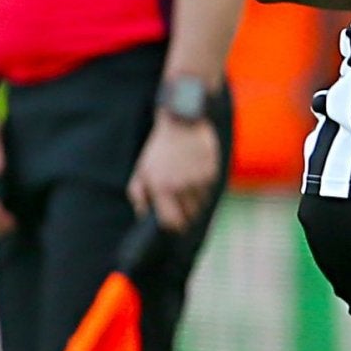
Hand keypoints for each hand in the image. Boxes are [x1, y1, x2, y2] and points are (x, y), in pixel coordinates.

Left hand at [127, 113, 220, 232]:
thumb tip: (143, 214)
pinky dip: (203, 188)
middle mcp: (181, 187)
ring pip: (201, 204)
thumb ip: (138, 195)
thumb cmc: (159, 149)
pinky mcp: (212, 173)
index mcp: (161, 188)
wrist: (182, 123)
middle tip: (180, 207)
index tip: (172, 226)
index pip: (171, 222)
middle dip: (185, 214)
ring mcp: (199, 181)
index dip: (172, 227)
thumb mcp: (141, 170)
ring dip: (195, 201)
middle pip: (189, 216)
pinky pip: (209, 191)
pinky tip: (194, 173)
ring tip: (186, 184)